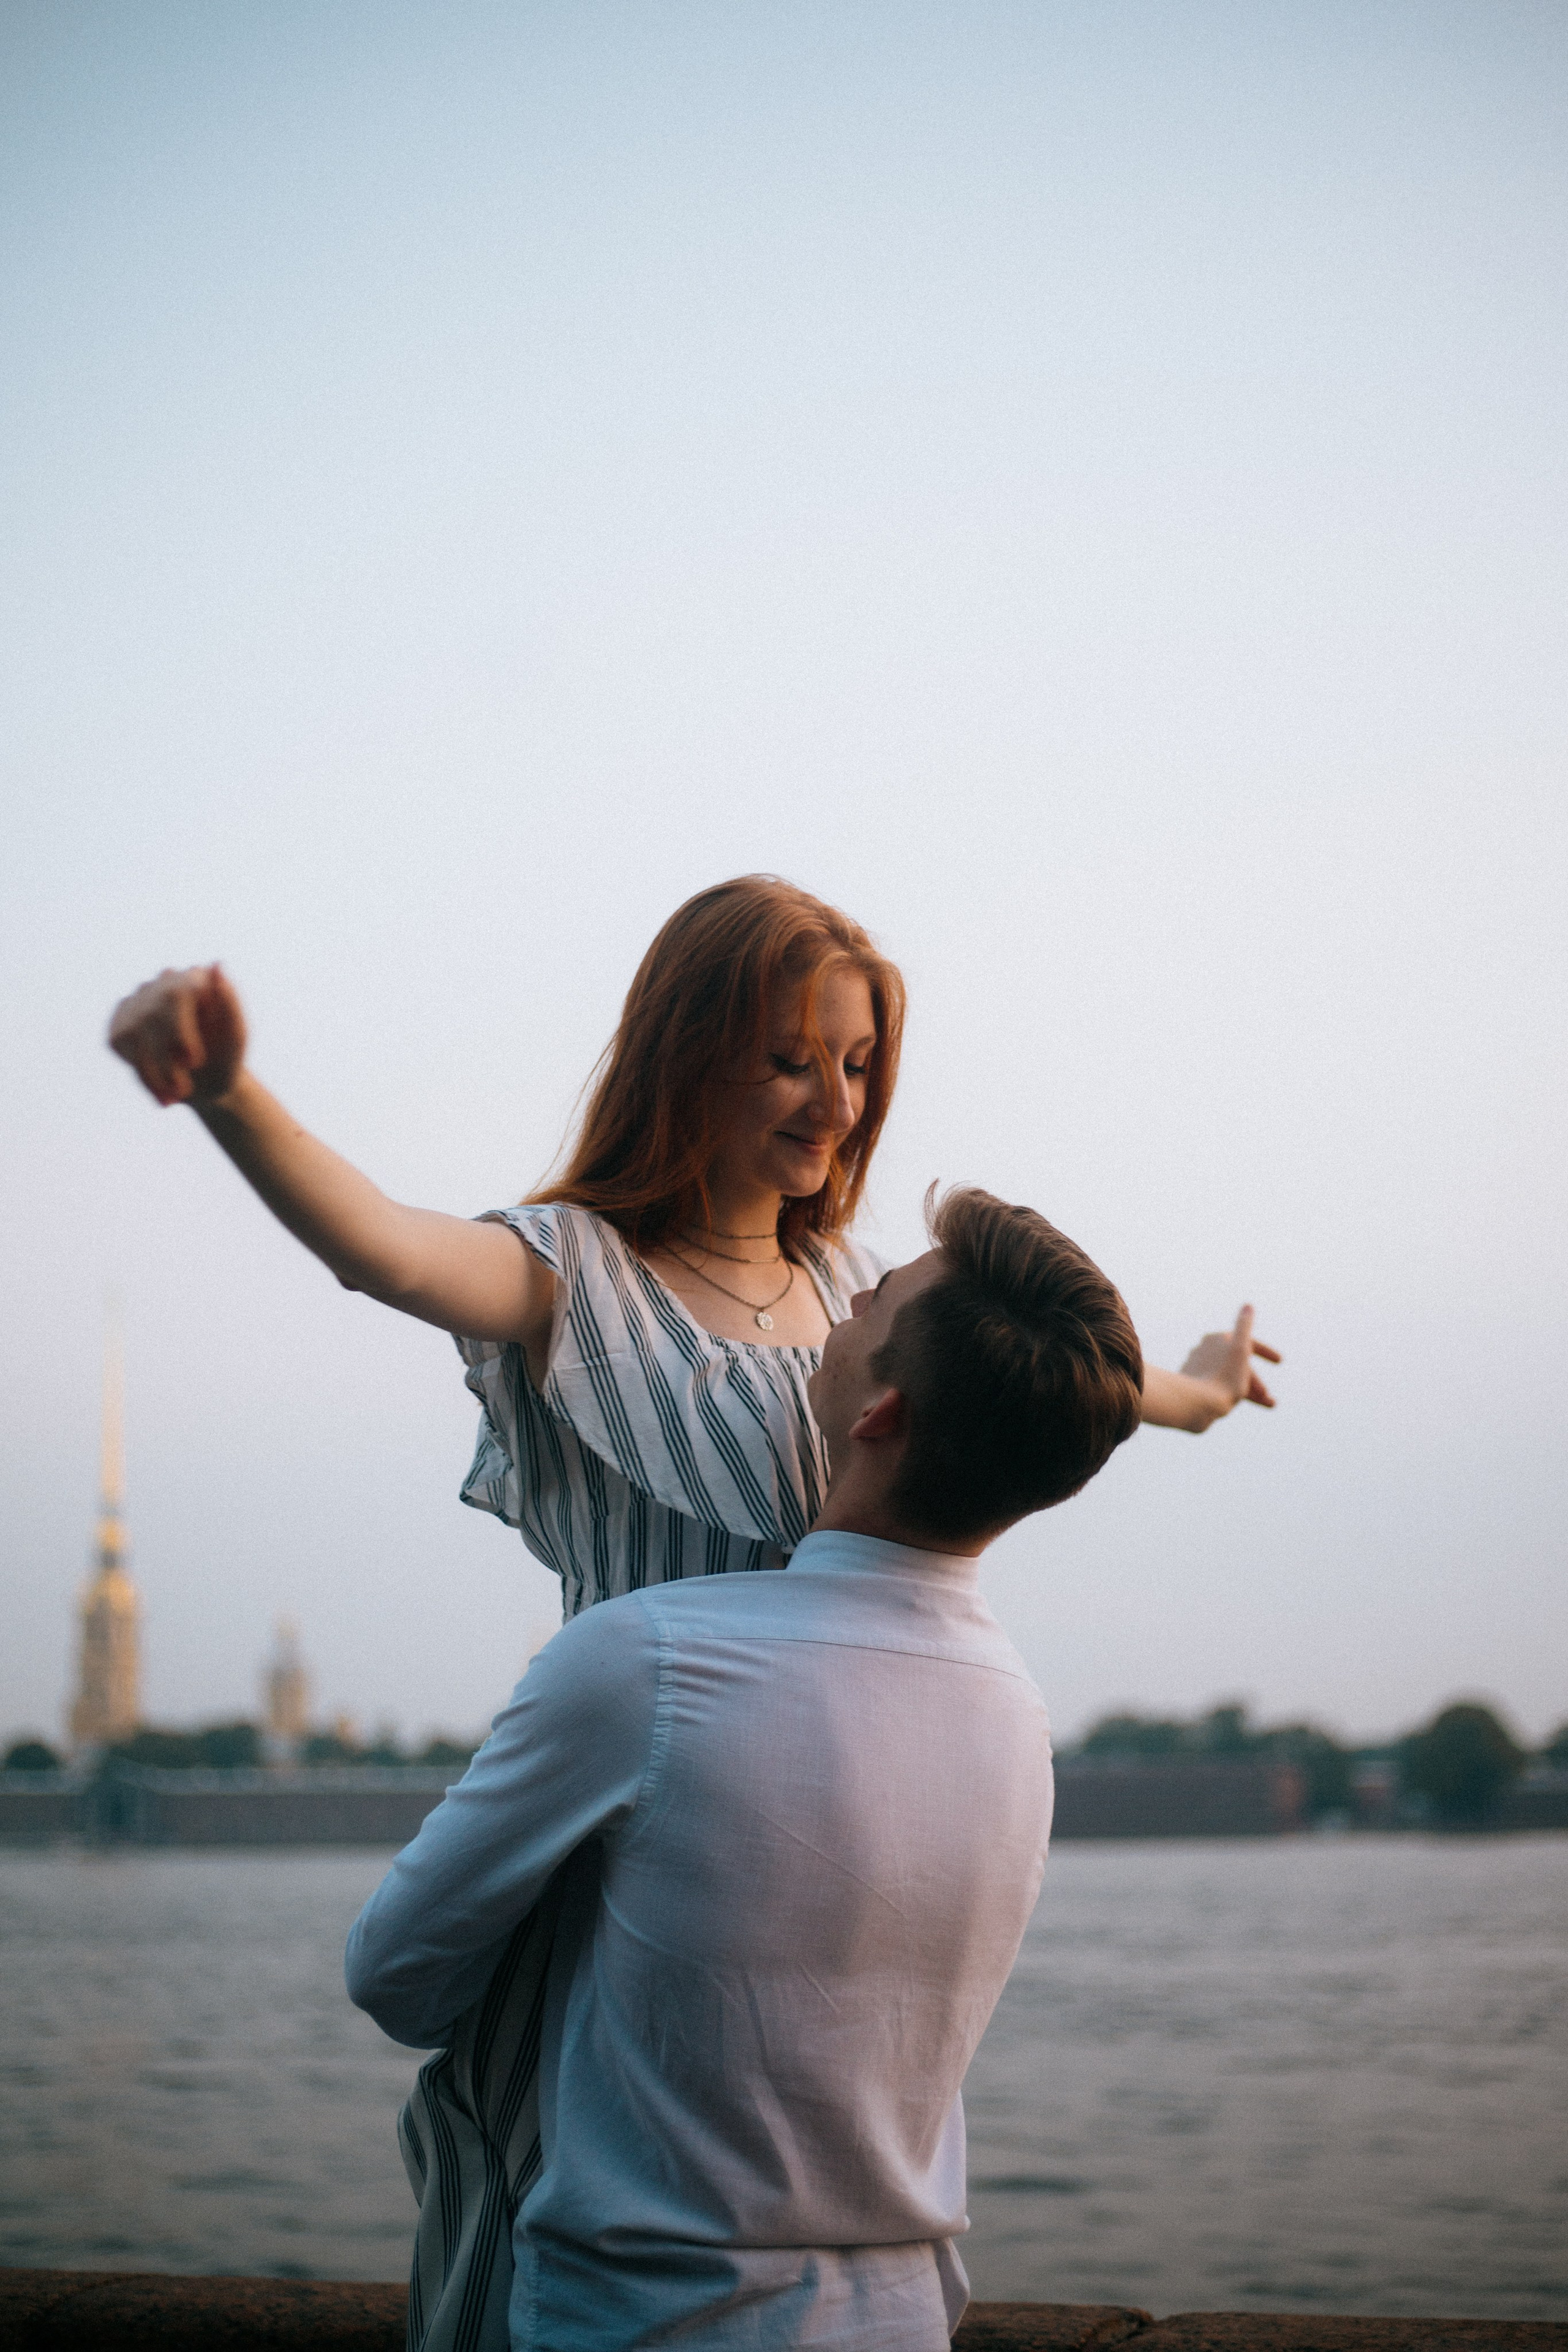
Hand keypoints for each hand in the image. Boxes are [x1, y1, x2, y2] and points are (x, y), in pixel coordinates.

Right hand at [108, 964, 248, 1107]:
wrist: (210, 1079)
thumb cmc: (227, 1054)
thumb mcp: (236, 1034)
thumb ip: (230, 1001)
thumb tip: (217, 964)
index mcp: (194, 979)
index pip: (174, 997)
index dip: (179, 1031)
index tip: (194, 1062)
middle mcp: (162, 983)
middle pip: (148, 1019)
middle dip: (165, 1061)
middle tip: (185, 1092)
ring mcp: (138, 1001)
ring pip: (130, 1034)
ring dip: (152, 1074)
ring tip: (174, 1098)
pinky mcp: (120, 1022)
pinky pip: (119, 1044)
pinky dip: (140, 1074)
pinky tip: (161, 1090)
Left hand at [1178, 1305, 1280, 1416]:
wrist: (1195, 1403)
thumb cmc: (1223, 1377)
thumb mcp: (1240, 1350)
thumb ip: (1245, 1326)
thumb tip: (1248, 1306)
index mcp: (1215, 1339)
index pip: (1246, 1342)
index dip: (1266, 1351)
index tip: (1280, 1361)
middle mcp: (1204, 1350)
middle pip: (1239, 1364)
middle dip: (1258, 1381)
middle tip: (1270, 1397)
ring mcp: (1198, 1368)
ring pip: (1230, 1377)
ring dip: (1251, 1391)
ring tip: (1268, 1404)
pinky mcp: (1194, 1385)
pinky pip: (1218, 1387)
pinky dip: (1234, 1395)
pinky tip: (1242, 1404)